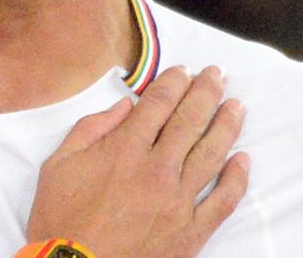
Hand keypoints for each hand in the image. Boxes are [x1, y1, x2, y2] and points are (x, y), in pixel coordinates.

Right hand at [27, 65, 248, 257]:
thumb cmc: (61, 218)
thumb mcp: (59, 163)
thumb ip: (91, 128)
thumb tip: (124, 106)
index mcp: (125, 149)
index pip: (159, 104)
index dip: (174, 82)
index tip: (184, 71)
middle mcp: (157, 169)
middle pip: (190, 121)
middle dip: (206, 92)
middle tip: (218, 75)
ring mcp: (178, 201)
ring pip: (212, 154)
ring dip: (227, 125)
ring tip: (236, 106)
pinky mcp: (190, 231)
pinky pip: (222, 201)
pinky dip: (236, 179)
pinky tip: (243, 160)